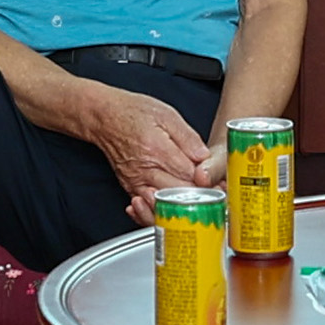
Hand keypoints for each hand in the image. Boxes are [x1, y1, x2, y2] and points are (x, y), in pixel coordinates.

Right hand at [70, 78, 223, 199]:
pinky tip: (173, 210)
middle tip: (216, 197)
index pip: (190, 175)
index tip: (220, 184)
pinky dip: (161, 212)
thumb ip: (188, 138)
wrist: (104, 116)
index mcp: (157, 149)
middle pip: (179, 194)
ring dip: (182, 208)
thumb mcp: (167, 114)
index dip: (209, 182)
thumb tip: (205, 158)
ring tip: (199, 204)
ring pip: (163, 206)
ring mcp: (136, 181)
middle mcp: (145, 169)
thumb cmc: (133, 112)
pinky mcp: (130, 187)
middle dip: (200, 198)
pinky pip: (147, 207)